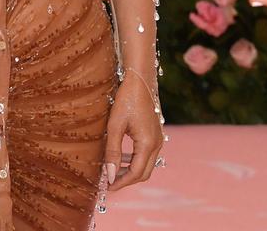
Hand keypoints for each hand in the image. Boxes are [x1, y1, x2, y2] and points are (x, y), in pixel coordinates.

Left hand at [103, 69, 163, 191]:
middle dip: (127, 180)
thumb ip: (113, 152)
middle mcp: (157, 144)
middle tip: (109, 182)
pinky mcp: (156, 134)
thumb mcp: (115, 126)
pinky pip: (147, 154)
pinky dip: (135, 160)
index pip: (136, 173)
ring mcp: (159, 139)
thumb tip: (110, 174)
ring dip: (131, 171)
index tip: (107, 186)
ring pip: (147, 164)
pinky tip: (122, 156)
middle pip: (144, 173)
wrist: (139, 80)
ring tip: (113, 170)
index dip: (121, 182)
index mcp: (148, 144)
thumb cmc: (126, 100)